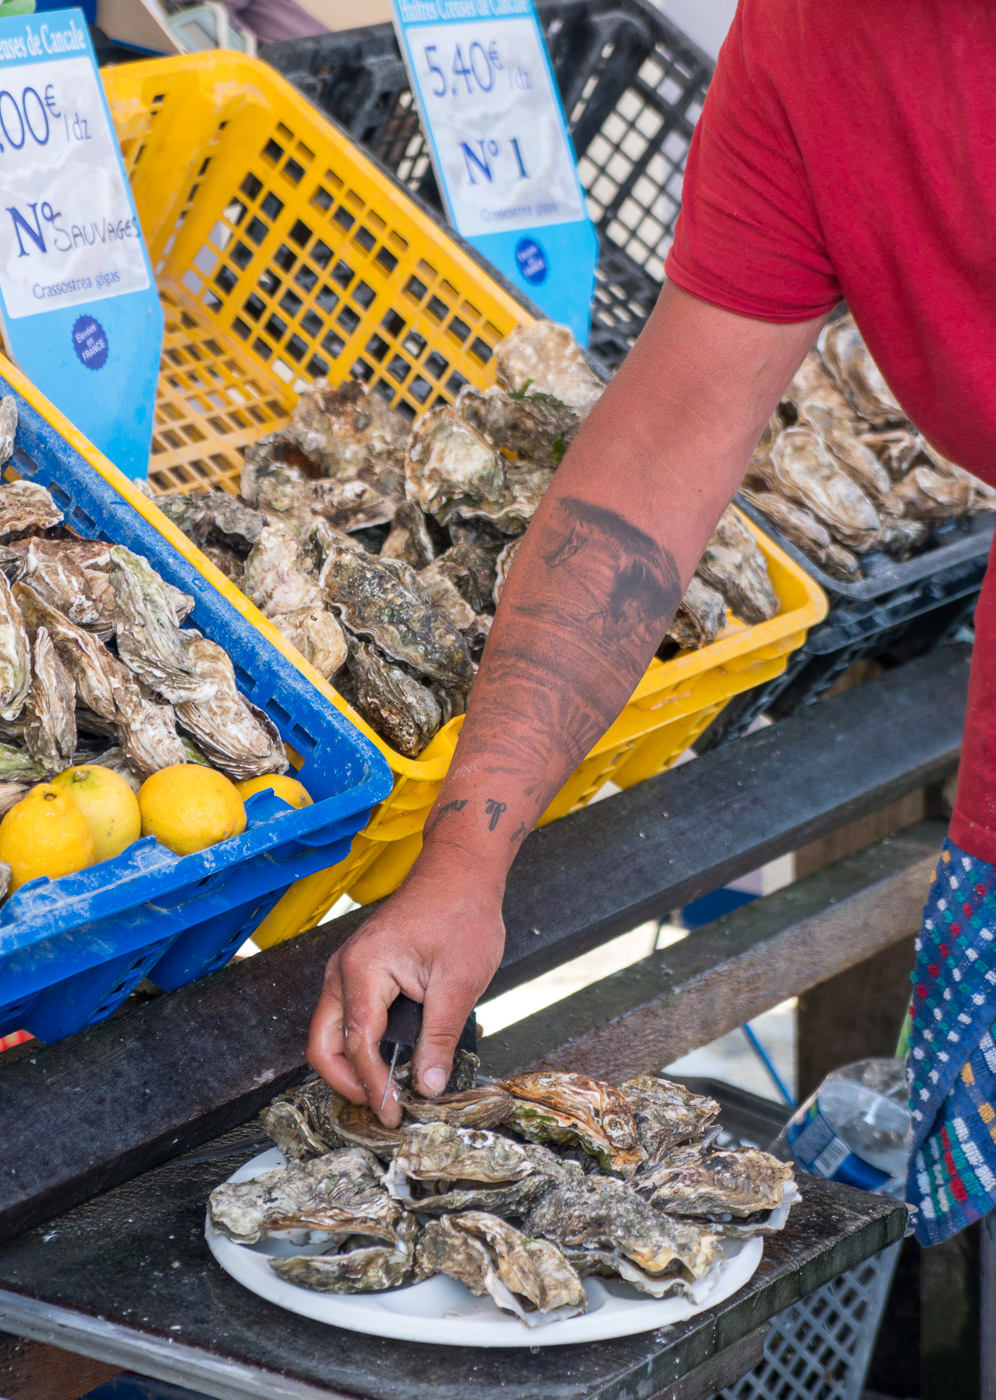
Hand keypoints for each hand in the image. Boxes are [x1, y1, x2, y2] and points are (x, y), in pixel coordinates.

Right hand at [306, 864, 505, 1125]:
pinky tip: (394, 1059)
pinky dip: (362, 1044)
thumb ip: (440, 1037)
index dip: (374, 1086)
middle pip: (323, 1043)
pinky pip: (348, 1016)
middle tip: (383, 1109)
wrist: (459, 872)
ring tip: (390, 1090)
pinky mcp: (360, 971)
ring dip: (353, 1065)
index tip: (394, 1114)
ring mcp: (348, 969)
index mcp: (364, 968)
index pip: (358, 1043)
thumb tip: (427, 1086)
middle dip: (347, 1083)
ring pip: (331, 1032)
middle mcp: (344, 969)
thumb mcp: (460, 981)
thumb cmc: (462, 914)